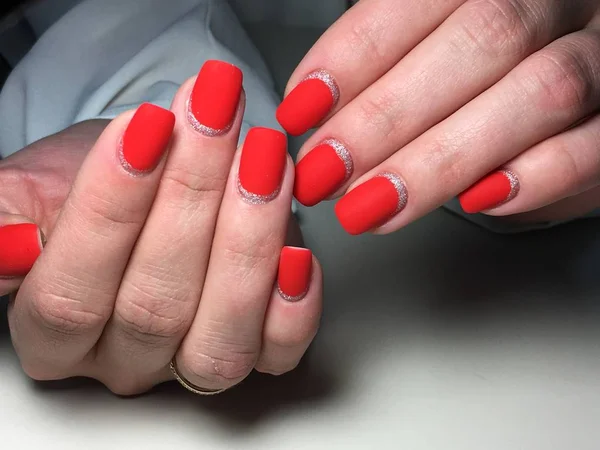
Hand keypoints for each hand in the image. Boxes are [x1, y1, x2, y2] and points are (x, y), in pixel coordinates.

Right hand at [1, 61, 321, 394]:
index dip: (110, 211)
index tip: (147, 128)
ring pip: (219, 336)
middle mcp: (125, 358)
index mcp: (55, 335)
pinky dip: (294, 305)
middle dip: (191, 199)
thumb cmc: (91, 188)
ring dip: (248, 240)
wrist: (150, 186)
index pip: (72, 295)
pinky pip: (278, 353)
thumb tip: (11, 246)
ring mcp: (191, 362)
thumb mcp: (36, 188)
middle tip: (217, 119)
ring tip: (264, 159)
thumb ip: (11, 216)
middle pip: (155, 306)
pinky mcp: (256, 353)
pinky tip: (298, 249)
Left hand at [278, 0, 599, 233]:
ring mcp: (599, 56)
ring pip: (537, 92)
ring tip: (374, 204)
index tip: (301, 110)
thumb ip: (385, 71)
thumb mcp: (431, 54)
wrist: (580, 100)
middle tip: (326, 171)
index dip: (352, 56)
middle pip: (478, 41)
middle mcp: (555, 2)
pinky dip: (533, 178)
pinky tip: (475, 201)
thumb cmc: (485, 77)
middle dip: (387, 116)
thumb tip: (313, 117)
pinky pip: (591, 146)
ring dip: (441, 158)